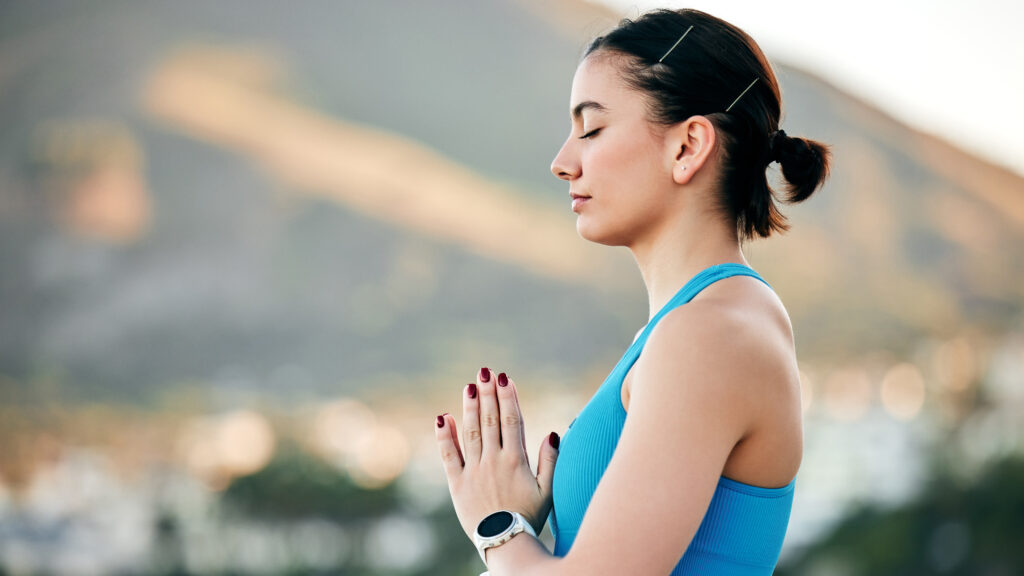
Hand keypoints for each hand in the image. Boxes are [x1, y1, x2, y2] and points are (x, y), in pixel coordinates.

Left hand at [435, 367, 559, 539]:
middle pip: (490, 420)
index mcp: (516, 460)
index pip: (512, 421)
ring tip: (469, 386)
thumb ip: (550, 461)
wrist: (504, 543)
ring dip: (470, 407)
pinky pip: (448, 455)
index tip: (504, 378)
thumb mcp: (548, 491)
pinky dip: (444, 436)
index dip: (508, 397)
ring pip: (471, 432)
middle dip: (488, 394)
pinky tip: (442, 417)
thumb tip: (553, 432)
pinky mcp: (456, 483)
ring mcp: (473, 471)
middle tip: (485, 371)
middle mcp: (493, 461)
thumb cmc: (529, 518)